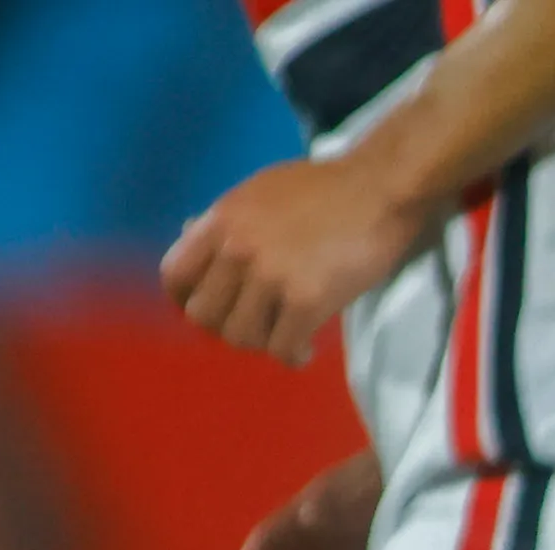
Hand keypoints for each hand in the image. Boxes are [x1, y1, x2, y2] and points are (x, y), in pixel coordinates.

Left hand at [160, 151, 433, 363]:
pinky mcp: (306, 300)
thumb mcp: (259, 192)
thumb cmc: (325, 189)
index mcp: (221, 220)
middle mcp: (237, 249)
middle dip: (228, 325)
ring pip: (241, 337)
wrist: (379, 190)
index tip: (214, 307)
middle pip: (204, 315)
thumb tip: (190, 237)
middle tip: (257, 323)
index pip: (175, 275)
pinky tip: (306, 348)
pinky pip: (282, 347)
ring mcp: (271, 276)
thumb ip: (227, 222)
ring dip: (263, 342)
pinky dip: (293, 355)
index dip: (187, 300)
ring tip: (285, 335)